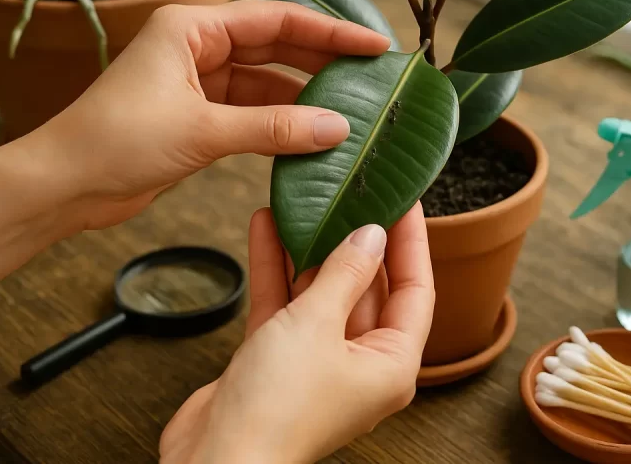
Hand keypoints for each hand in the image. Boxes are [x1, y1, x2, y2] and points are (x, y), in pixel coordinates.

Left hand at [30, 0, 390, 229]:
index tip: (374, 43)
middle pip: (276, 45)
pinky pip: (253, 112)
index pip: (276, 20)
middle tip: (375, 74)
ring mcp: (198, 82)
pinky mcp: (198, 117)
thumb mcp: (203, 131)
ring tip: (354, 108)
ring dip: (304, 97)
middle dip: (323, 59)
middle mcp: (197, 46)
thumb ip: (274, 128)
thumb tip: (338, 128)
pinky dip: (282, 124)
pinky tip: (315, 135)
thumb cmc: (117, 141)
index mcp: (192, 28)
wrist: (64, 185)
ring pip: (267, 82)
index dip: (329, 30)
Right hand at [159, 203, 434, 463]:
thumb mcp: (317, 325)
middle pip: (367, 288)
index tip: (404, 200)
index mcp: (391, 364)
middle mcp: (359, 364)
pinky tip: (267, 228)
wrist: (215, 459)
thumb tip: (371, 236)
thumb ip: (345, 273)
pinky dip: (276, 269)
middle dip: (355, 240)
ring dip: (309, 248)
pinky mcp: (277, 360)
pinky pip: (285, 305)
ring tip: (306, 202)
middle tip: (353, 194)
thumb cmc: (276, 411)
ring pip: (321, 292)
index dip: (410, 242)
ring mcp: (317, 361)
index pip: (415, 290)